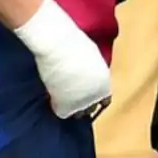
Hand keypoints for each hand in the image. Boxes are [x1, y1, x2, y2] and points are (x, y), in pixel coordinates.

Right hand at [14, 0, 111, 118]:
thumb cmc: (73, 43)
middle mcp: (96, 96)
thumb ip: (93, 70)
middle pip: (91, 109)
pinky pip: (62, 112)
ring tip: (64, 98)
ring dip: (72, 107)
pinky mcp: (64, 105)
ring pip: (78, 114)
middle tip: (74, 98)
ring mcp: (80, 102)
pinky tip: (53, 99)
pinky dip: (57, 107)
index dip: (96, 98)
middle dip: (84, 105)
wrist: (57, 46)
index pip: (105, 100)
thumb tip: (88, 75)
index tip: (89, 96)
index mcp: (105, 83)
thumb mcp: (91, 57)